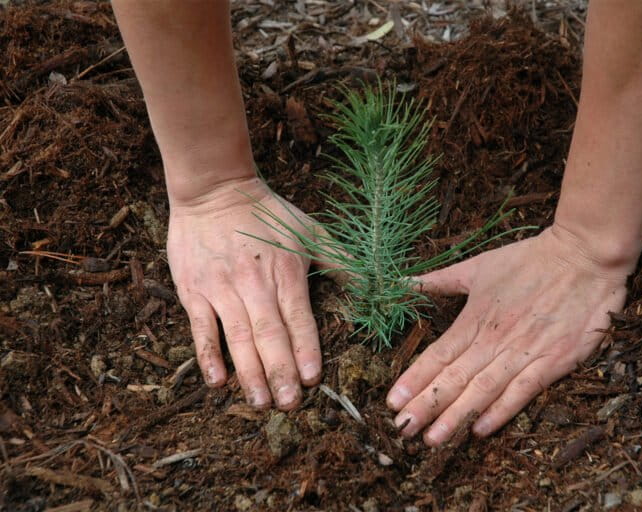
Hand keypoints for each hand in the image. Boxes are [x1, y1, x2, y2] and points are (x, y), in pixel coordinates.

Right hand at [167, 176, 320, 409]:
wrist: (214, 189)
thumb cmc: (267, 213)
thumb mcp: (310, 230)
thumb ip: (341, 260)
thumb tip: (375, 284)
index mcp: (286, 271)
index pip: (298, 317)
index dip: (305, 349)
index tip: (313, 379)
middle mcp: (254, 283)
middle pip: (269, 334)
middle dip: (280, 371)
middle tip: (290, 405)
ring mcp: (222, 288)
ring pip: (237, 337)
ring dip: (250, 372)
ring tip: (261, 402)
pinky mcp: (194, 290)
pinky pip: (201, 328)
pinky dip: (208, 355)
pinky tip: (218, 381)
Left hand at [386, 224, 629, 444]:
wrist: (584, 256)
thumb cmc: (530, 259)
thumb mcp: (479, 265)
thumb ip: (441, 280)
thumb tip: (404, 283)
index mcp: (475, 318)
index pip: (438, 355)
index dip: (414, 380)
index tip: (392, 402)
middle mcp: (495, 339)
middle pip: (454, 378)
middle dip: (426, 406)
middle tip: (402, 430)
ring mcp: (524, 352)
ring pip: (483, 390)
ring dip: (456, 416)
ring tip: (432, 439)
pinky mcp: (554, 361)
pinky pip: (523, 392)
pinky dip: (501, 412)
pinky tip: (480, 430)